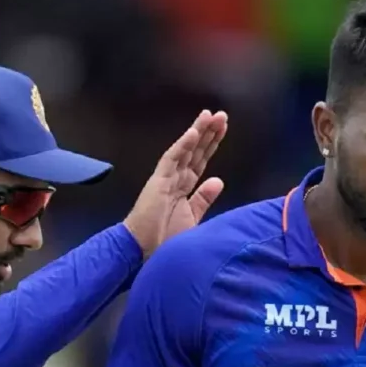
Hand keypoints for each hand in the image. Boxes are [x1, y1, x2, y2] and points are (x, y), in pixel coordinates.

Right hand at [123, 110, 227, 256]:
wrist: (143, 251)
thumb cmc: (165, 239)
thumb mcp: (192, 218)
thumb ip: (203, 199)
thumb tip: (217, 180)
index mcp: (183, 188)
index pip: (200, 161)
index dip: (211, 145)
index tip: (223, 129)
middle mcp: (176, 179)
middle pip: (195, 152)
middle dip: (208, 134)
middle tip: (222, 115)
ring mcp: (166, 178)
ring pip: (185, 150)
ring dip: (198, 132)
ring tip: (211, 115)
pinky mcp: (158, 181)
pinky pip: (171, 159)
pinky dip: (182, 145)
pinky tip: (193, 132)